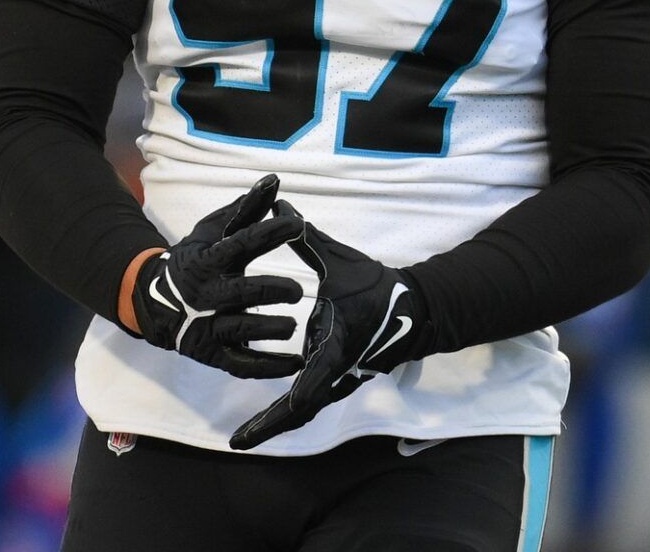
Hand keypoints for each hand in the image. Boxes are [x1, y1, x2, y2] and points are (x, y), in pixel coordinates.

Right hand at [131, 175, 305, 378]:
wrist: (157, 302)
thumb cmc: (198, 258)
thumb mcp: (214, 231)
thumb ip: (246, 209)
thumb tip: (274, 181)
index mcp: (209, 260)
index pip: (240, 244)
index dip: (268, 233)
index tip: (297, 225)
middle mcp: (208, 294)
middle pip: (241, 293)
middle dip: (270, 291)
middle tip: (297, 290)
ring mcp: (208, 326)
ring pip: (239, 331)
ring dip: (269, 330)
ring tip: (292, 326)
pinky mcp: (213, 354)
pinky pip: (242, 364)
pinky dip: (268, 367)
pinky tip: (295, 364)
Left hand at [229, 208, 427, 449]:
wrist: (410, 308)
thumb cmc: (374, 286)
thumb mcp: (339, 261)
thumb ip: (307, 239)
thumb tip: (279, 208)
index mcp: (337, 343)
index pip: (317, 376)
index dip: (296, 394)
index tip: (280, 406)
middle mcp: (337, 369)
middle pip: (302, 408)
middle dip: (270, 425)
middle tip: (238, 442)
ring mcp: (339, 378)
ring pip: (305, 410)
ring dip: (276, 423)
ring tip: (244, 438)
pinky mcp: (339, 379)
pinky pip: (311, 401)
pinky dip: (289, 412)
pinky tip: (270, 418)